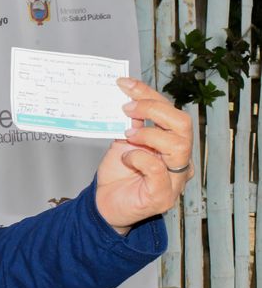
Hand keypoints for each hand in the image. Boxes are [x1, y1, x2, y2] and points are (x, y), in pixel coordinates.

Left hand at [96, 78, 193, 233]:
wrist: (106, 204)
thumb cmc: (119, 173)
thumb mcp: (123, 140)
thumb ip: (131, 122)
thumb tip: (127, 96)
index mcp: (171, 142)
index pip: (170, 111)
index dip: (148, 93)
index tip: (125, 83)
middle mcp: (179, 159)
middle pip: (183, 124)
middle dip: (154, 109)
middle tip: (126, 108)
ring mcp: (174, 178)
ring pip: (178, 145)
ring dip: (149, 134)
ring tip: (128, 134)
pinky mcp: (163, 196)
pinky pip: (159, 170)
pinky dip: (140, 158)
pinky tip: (127, 158)